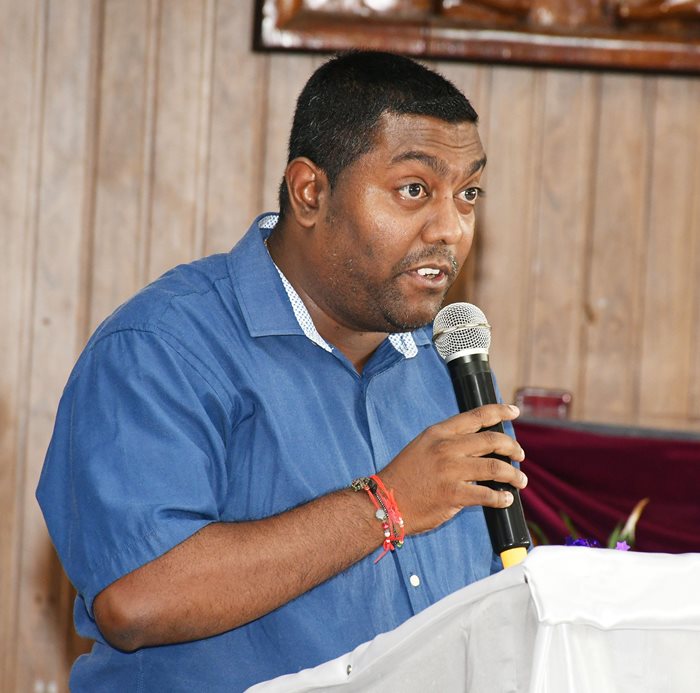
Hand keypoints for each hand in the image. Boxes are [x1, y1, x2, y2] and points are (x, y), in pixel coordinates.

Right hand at [379, 404, 526, 534]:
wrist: (385, 500)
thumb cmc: (404, 476)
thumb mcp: (423, 447)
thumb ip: (448, 443)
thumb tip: (478, 447)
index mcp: (439, 433)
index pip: (476, 416)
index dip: (499, 411)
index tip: (513, 411)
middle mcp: (446, 448)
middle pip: (492, 440)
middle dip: (512, 447)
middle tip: (519, 455)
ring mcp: (450, 470)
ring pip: (496, 467)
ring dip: (514, 474)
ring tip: (520, 480)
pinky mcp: (453, 494)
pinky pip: (488, 494)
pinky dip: (501, 498)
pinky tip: (505, 499)